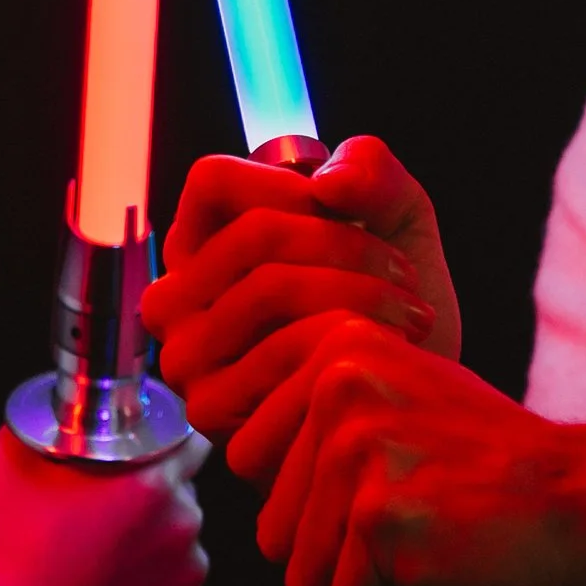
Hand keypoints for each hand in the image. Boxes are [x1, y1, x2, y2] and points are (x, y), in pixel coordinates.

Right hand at [0, 425, 209, 585]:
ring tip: (103, 560)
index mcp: (153, 483)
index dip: (168, 442)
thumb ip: (56, 426)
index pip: (190, 441)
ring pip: (181, 542)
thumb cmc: (6, 551)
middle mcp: (184, 526)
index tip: (150, 450)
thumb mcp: (13, 461)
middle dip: (155, 497)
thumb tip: (69, 411)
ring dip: (155, 543)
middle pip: (183, 494)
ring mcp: (188, 576)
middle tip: (110, 513)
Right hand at [142, 135, 461, 446]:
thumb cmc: (390, 311)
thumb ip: (373, 173)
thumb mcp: (396, 223)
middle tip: (406, 275)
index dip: (293, 186)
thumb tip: (328, 182)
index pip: (213, 181)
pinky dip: (350, 344)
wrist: (409, 412)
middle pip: (253, 232)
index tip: (357, 216)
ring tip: (411, 315)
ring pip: (269, 286)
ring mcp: (185, 359)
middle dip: (349, 245)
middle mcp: (174, 302)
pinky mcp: (212, 411)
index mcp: (198, 248)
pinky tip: (387, 358)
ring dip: (361, 293)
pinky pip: (282, 351)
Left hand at [244, 321, 585, 585]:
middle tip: (415, 532)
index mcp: (336, 348)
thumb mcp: (404, 403)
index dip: (315, 509)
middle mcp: (339, 386)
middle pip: (270, 526)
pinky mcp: (382, 519)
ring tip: (428, 554)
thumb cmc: (500, 471)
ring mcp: (359, 451)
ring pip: (301, 575)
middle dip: (335, 556)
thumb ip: (322, 418)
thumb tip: (238, 464)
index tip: (387, 496)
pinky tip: (439, 583)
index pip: (250, 466)